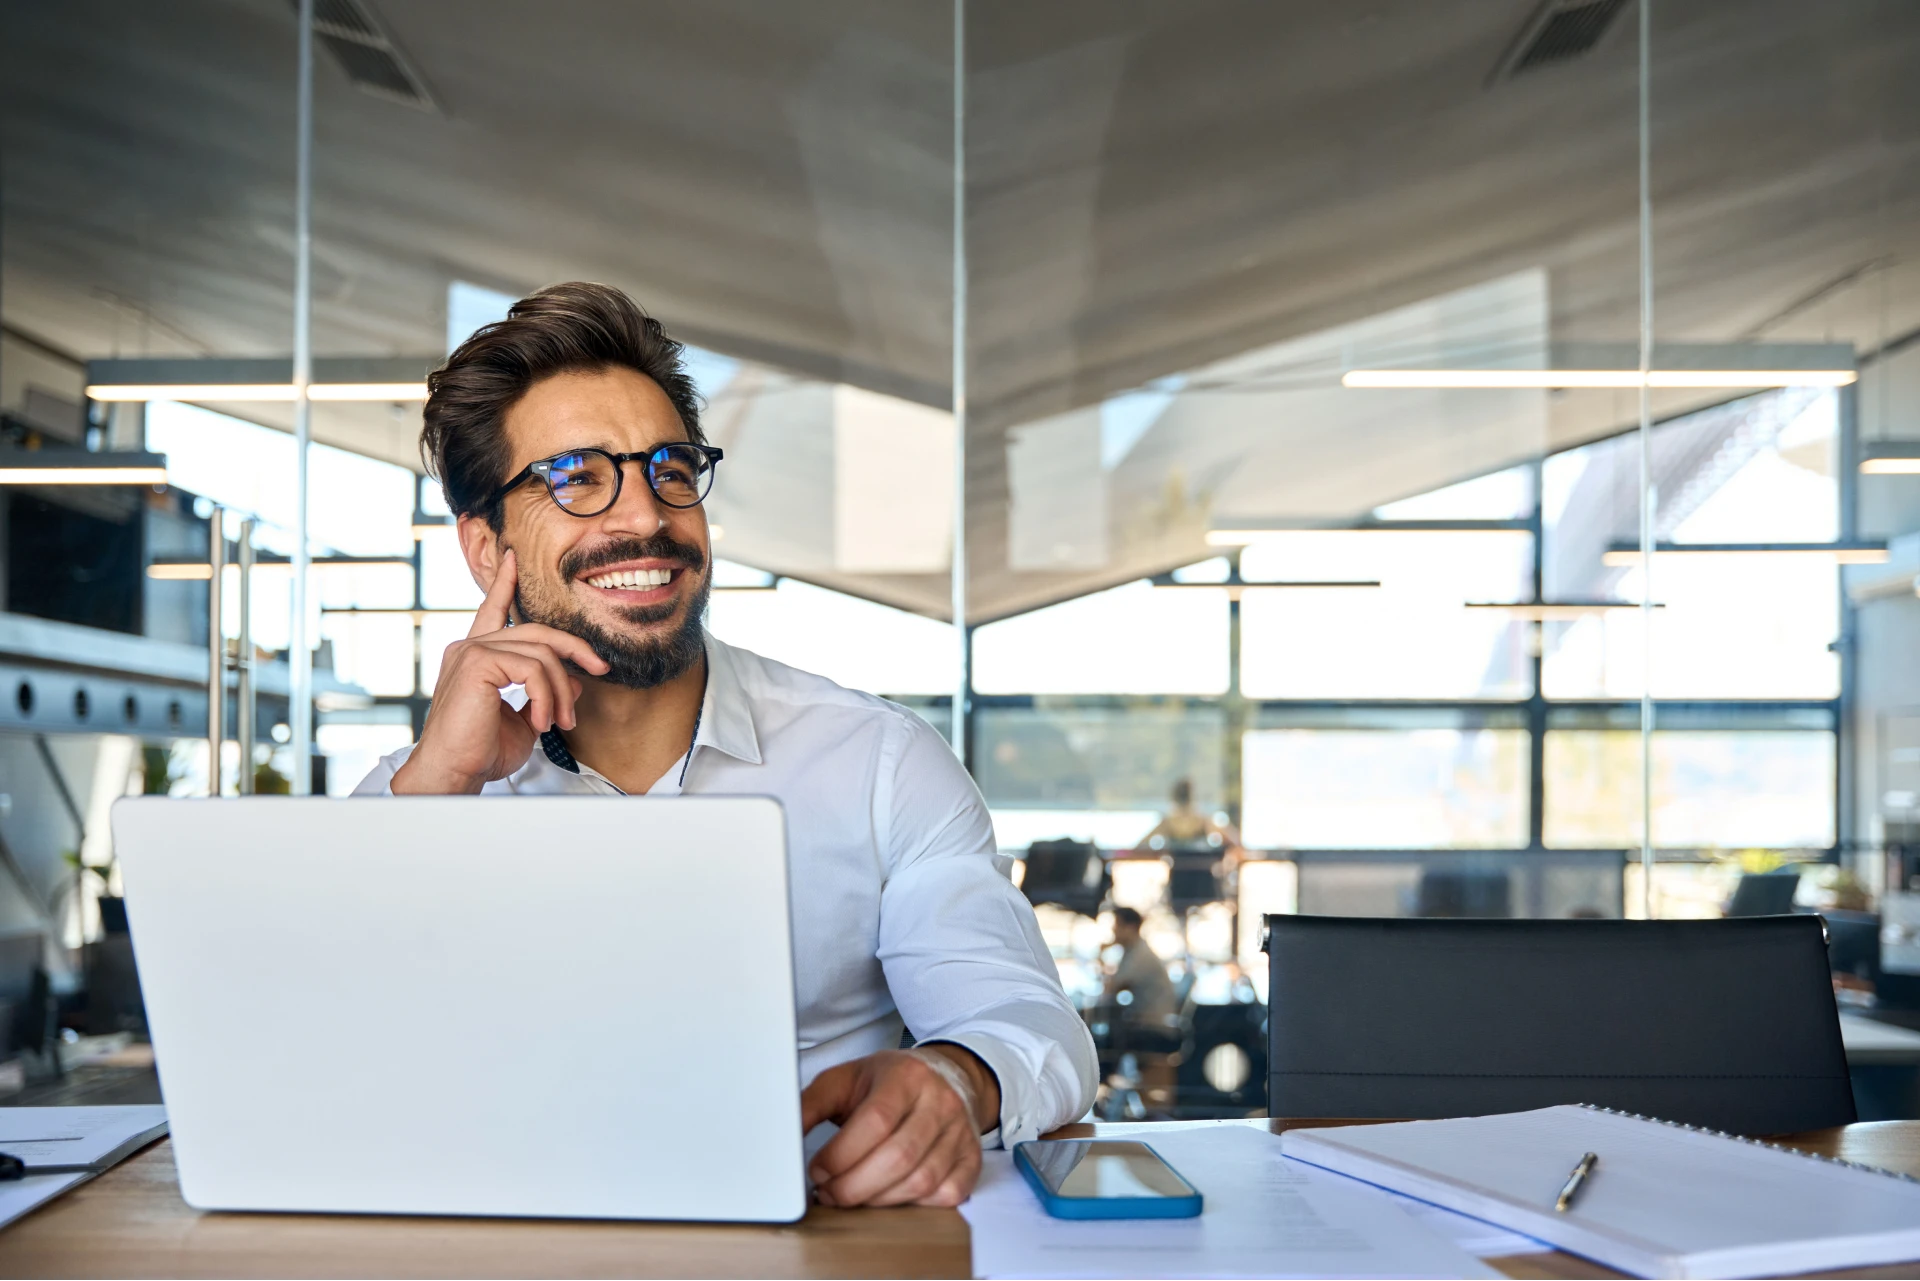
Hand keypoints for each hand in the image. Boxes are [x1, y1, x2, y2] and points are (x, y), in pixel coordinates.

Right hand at [392, 550, 609, 793]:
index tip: (514, 560)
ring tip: (560, 721)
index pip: (493, 612)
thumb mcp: (525, 721)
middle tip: (600, 669)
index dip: (505, 586)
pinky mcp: (476, 663)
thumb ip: (545, 696)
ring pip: (541, 653)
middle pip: (536, 631)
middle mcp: (470, 647)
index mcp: (476, 657)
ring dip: (561, 689)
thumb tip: (577, 682)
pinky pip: (531, 668)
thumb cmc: (481, 752)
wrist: (453, 773)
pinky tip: (541, 721)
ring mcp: (471, 652)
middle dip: (574, 647)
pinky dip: (547, 696)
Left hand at [800, 1046, 998, 1207]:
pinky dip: (914, 1204)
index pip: (876, 1121)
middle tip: (828, 1192)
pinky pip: (947, 1194)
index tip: (817, 1169)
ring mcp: (960, 1130)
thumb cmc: (887, 1081)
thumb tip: (782, 1133)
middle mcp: (939, 1101)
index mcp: (906, 1076)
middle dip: (854, 1186)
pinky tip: (889, 1195)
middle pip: (899, 1157)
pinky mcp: (971, 1157)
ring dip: (878, 1200)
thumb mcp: (845, 1079)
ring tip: (851, 1195)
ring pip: (921, 1181)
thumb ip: (811, 1103)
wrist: (944, 1075)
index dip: (842, 1154)